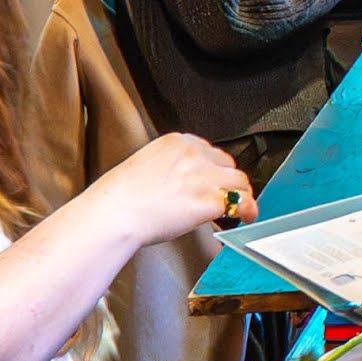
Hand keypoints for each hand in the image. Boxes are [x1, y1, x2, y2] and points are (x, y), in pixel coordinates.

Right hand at [102, 127, 254, 245]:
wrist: (114, 213)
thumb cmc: (120, 197)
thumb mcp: (145, 165)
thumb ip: (168, 167)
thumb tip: (180, 183)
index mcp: (176, 142)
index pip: (208, 150)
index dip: (212, 169)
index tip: (210, 181)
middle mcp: (194, 155)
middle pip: (227, 164)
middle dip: (226, 181)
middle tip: (223, 197)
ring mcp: (204, 177)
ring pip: (240, 181)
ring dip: (240, 194)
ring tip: (240, 208)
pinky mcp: (209, 200)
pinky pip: (241, 203)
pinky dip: (247, 211)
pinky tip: (246, 218)